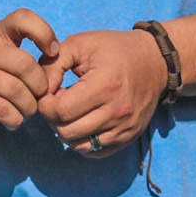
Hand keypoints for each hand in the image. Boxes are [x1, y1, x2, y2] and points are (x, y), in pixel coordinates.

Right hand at [0, 9, 60, 129]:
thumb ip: (17, 55)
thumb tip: (54, 69)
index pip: (23, 18)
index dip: (44, 33)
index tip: (52, 53)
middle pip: (26, 65)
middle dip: (40, 87)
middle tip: (37, 97)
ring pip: (16, 91)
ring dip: (28, 107)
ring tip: (25, 111)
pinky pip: (2, 110)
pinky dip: (14, 119)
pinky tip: (12, 120)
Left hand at [39, 29, 166, 156]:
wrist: (155, 62)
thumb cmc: (114, 50)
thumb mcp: (81, 44)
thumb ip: (53, 64)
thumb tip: (40, 90)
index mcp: (105, 85)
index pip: (61, 111)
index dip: (46, 103)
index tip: (50, 91)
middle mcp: (117, 111)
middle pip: (66, 131)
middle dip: (54, 118)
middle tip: (59, 101)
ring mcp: (124, 128)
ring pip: (78, 145)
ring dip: (66, 131)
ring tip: (71, 111)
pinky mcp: (128, 138)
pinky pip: (95, 152)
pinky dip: (82, 141)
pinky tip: (84, 122)